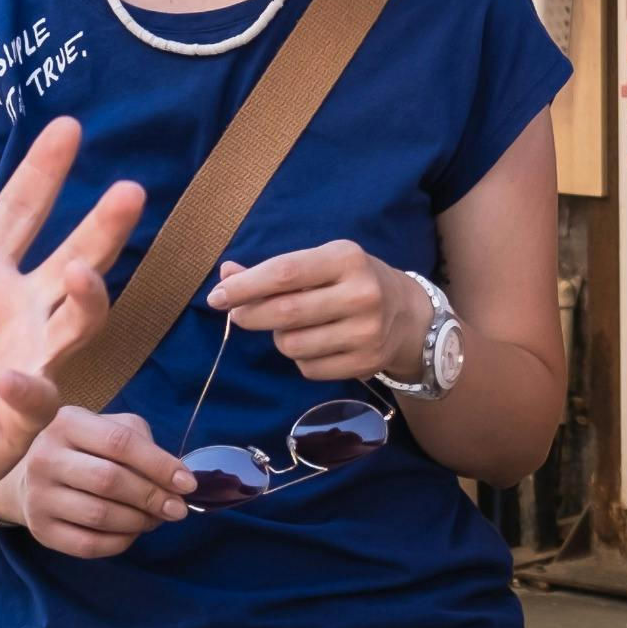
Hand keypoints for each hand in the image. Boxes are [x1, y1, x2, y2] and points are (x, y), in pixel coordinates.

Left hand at [0, 118, 142, 511]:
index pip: (19, 213)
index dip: (42, 172)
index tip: (67, 125)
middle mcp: (15, 314)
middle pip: (74, 257)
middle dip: (103, 225)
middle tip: (131, 188)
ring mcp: (27, 362)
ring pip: (78, 323)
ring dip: (88, 298)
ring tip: (81, 274)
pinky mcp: (20, 417)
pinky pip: (37, 396)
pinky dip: (29, 387)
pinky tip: (13, 378)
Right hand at [0, 407, 188, 556]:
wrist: (30, 479)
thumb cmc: (84, 450)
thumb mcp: (109, 429)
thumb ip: (142, 444)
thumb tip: (177, 479)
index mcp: (67, 423)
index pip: (120, 442)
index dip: (159, 465)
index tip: (187, 483)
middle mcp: (45, 457)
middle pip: (109, 480)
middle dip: (152, 497)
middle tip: (177, 509)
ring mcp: (38, 496)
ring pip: (100, 516)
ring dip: (139, 521)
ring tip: (155, 519)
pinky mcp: (40, 530)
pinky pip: (89, 545)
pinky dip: (120, 542)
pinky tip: (132, 532)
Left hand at [210, 240, 430, 384]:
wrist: (409, 316)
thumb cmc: (353, 281)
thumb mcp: (322, 262)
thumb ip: (275, 269)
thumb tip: (226, 274)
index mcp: (347, 259)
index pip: (284, 273)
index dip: (245, 287)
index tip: (217, 296)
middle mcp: (360, 295)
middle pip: (284, 313)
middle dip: (250, 315)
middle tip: (238, 315)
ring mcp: (365, 333)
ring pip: (292, 344)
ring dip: (279, 338)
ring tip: (291, 327)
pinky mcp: (364, 364)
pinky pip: (308, 368)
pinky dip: (300, 358)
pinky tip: (315, 344)